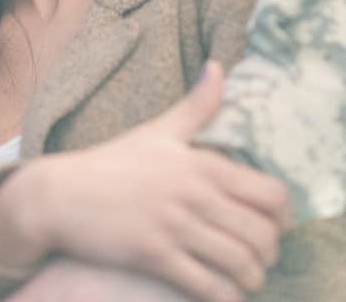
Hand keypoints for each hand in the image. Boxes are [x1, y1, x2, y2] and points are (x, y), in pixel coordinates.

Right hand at [0, 62, 289, 301]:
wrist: (61, 195)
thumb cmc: (112, 164)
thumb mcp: (157, 131)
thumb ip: (196, 105)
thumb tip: (220, 66)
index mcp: (200, 163)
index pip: (271, 194)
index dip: (284, 215)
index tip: (273, 223)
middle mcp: (193, 194)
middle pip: (263, 235)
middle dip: (269, 252)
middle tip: (257, 254)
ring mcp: (175, 226)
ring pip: (242, 264)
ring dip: (251, 278)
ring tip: (243, 276)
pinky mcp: (155, 256)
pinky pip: (210, 288)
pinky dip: (226, 296)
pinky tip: (222, 293)